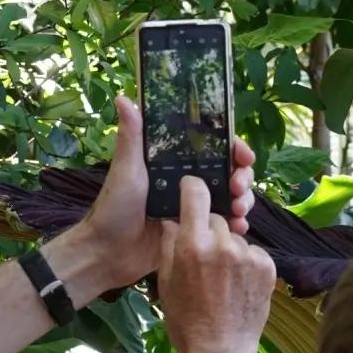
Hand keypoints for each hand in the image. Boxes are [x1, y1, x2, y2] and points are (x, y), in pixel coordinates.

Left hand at [55, 95, 258, 295]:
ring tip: (239, 211)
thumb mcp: (126, 170)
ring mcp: (194, 207)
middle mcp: (189, 182)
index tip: (244, 155)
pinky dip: (236, 224)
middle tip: (238, 188)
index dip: (234, 148)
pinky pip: (223, 225)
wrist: (108, 255)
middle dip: (242, 177)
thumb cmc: (113, 208)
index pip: (214, 148)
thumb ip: (130, 137)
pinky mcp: (195, 231)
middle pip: (229, 172)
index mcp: (175, 163)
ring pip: (231, 197)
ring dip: (243, 200)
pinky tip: (239, 228)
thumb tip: (123, 97)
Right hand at [157, 176, 275, 352]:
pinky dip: (246, 261)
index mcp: (193, 246)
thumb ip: (170, 244)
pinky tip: (237, 283)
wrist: (219, 351)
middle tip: (203, 254)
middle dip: (208, 229)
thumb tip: (173, 217)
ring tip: (221, 276)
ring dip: (228, 247)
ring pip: (235, 235)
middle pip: (216, 217)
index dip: (192, 187)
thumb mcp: (166, 280)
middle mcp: (224, 245)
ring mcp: (249, 255)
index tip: (191, 188)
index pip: (197, 193)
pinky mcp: (268, 266)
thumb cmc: (185, 319)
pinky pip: (253, 251)